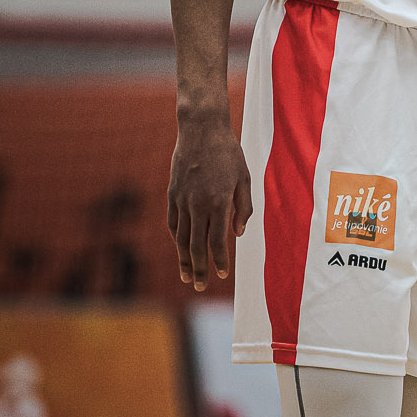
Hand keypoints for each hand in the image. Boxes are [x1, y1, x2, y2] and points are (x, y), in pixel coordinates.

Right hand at [166, 114, 252, 291]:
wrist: (201, 130)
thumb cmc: (228, 153)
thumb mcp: (244, 178)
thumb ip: (243, 208)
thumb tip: (238, 234)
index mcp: (217, 202)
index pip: (217, 242)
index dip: (219, 261)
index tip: (221, 275)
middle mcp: (197, 205)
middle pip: (196, 246)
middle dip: (198, 268)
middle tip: (199, 286)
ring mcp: (181, 200)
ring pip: (181, 238)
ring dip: (183, 259)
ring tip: (186, 276)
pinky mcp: (172, 194)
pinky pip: (172, 222)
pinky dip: (176, 239)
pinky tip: (180, 249)